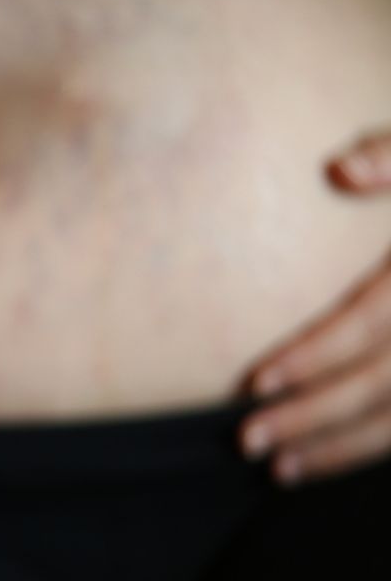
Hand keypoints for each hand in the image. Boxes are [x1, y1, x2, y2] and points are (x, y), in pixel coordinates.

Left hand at [240, 131, 390, 483]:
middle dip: (313, 417)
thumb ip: (388, 156)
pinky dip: (366, 451)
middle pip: (381, 384)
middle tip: (246, 438)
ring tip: (276, 467)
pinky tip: (318, 463)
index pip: (367, 324)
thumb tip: (341, 172)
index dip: (314, 355)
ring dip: (339, 449)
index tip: (257, 380)